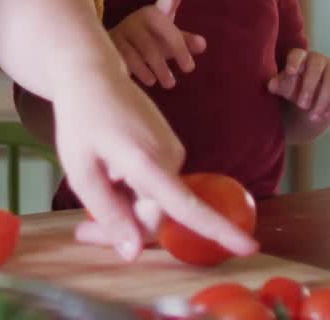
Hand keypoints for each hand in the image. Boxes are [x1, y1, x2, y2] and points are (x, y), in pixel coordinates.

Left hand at [49, 68, 257, 261]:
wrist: (95, 76)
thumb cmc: (82, 120)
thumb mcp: (81, 171)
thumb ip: (108, 214)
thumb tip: (134, 252)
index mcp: (146, 161)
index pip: (185, 204)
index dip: (216, 229)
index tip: (248, 246)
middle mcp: (170, 157)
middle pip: (157, 214)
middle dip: (125, 229)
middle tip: (83, 233)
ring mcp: (174, 152)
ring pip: (156, 201)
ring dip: (127, 209)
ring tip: (90, 198)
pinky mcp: (172, 151)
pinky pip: (157, 186)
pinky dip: (133, 192)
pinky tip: (108, 178)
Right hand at [108, 0, 206, 88]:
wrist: (112, 52)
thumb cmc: (148, 45)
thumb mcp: (167, 42)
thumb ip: (185, 42)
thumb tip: (202, 44)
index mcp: (156, 13)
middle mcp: (140, 16)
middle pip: (166, 32)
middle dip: (179, 51)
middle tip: (189, 69)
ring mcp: (126, 28)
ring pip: (148, 49)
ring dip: (161, 69)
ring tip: (170, 83)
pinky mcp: (113, 42)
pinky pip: (130, 58)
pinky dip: (143, 72)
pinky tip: (150, 81)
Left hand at [268, 49, 329, 121]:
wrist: (311, 100)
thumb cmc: (292, 89)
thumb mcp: (283, 88)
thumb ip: (277, 85)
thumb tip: (272, 85)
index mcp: (299, 57)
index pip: (297, 54)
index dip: (294, 61)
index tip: (290, 71)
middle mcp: (317, 59)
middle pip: (316, 67)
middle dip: (309, 87)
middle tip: (302, 106)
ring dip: (323, 100)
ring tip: (313, 117)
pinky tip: (326, 115)